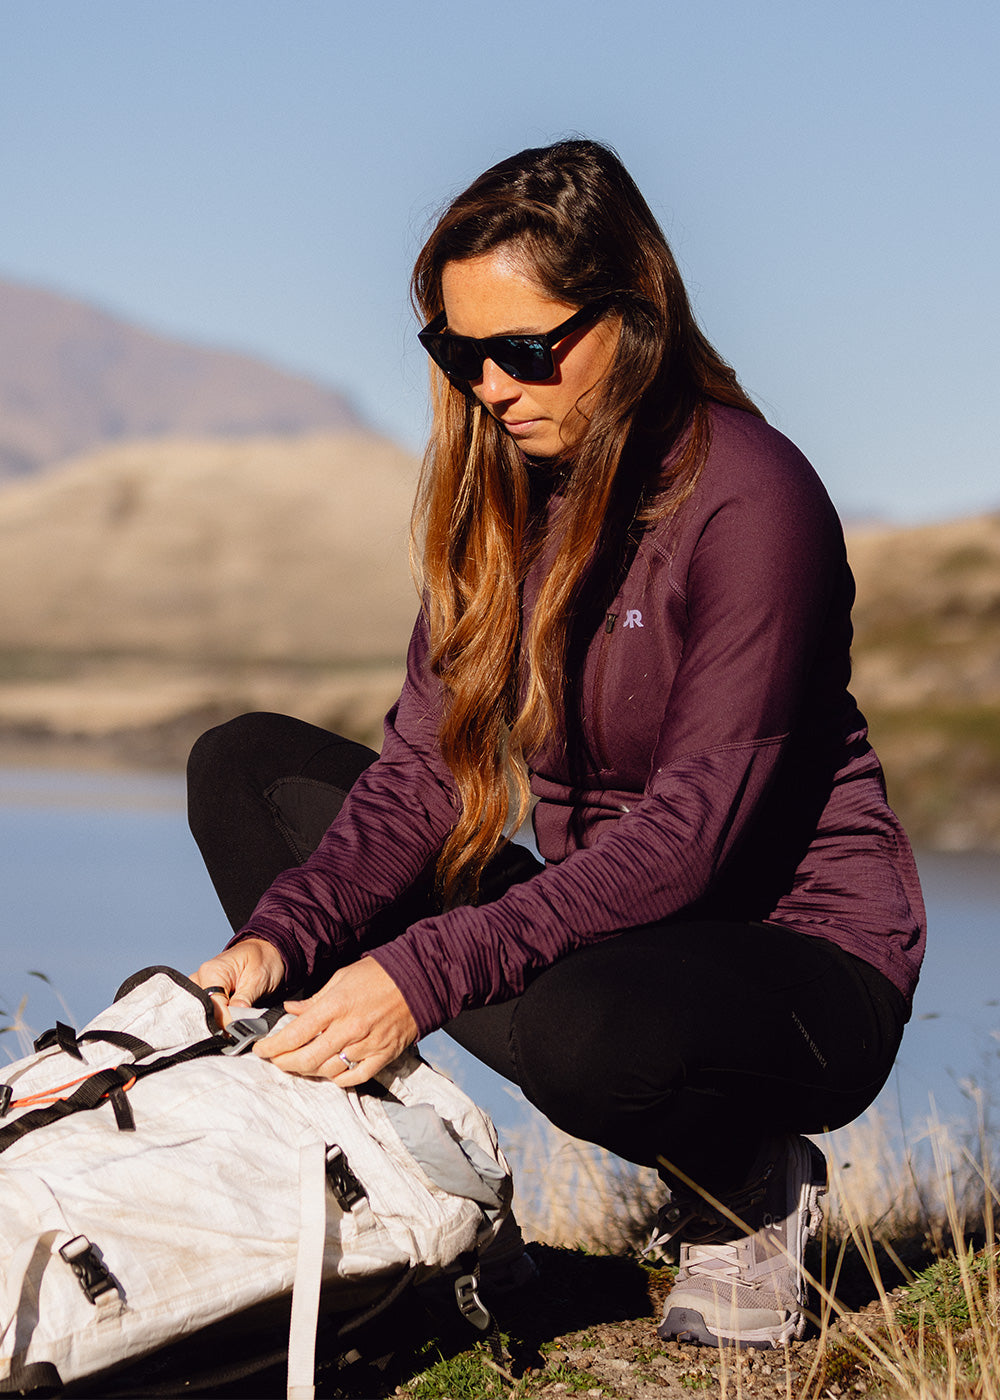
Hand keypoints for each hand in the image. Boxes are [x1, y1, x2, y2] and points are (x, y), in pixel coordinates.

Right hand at [191, 938, 285, 1024]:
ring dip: (217, 1024)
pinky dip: (217, 1021)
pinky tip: (228, 1025)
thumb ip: (245, 998)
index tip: (239, 1032)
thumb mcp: (259, 978)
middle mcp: (200, 979)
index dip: (226, 1022)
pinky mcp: (205, 995)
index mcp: (211, 972)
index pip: (212, 1006)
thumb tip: (234, 1021)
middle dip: (219, 1025)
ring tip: (235, 1028)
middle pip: (203, 1012)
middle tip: (237, 1032)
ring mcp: (200, 987)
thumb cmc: (263, 960)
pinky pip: (206, 1012)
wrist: (265, 951)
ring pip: (202, 1014)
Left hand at [253, 958, 417, 1085]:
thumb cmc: (379, 975)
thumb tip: (291, 1011)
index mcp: (335, 1006)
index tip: (261, 1050)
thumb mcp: (341, 978)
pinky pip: (354, 1078)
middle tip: (276, 1060)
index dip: (272, 1047)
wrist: (419, 980)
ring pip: (328, 1071)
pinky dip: (338, 1079)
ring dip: (309, 1071)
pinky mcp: (382, 1056)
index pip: (294, 1034)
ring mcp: (366, 1045)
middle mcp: (348, 1029)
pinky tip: (330, 1072)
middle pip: (306, 1059)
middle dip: (284, 1063)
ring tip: (300, 1065)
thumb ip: (314, 1000)